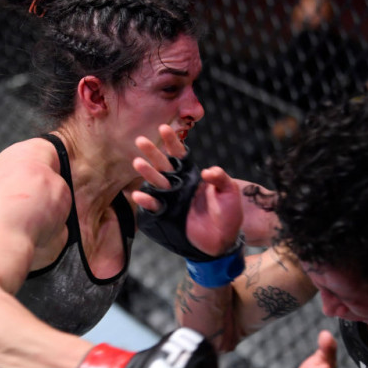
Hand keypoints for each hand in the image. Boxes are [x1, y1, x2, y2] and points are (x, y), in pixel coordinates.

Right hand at [132, 124, 241, 256]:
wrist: (224, 239)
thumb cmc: (230, 213)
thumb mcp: (230, 190)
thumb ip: (220, 177)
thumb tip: (206, 170)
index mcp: (193, 176)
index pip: (180, 156)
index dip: (172, 142)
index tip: (164, 127)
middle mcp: (180, 185)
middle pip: (164, 166)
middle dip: (152, 153)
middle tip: (140, 140)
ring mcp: (172, 199)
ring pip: (157, 183)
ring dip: (147, 173)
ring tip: (137, 162)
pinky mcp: (168, 215)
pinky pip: (155, 206)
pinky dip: (147, 201)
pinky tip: (138, 195)